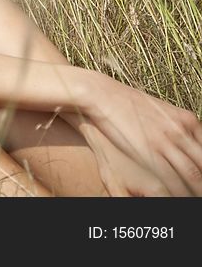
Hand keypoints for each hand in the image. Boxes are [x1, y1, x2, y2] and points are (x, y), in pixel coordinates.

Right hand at [83, 72, 201, 195]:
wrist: (102, 96)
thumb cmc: (127, 104)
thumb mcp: (160, 110)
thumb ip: (176, 125)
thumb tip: (185, 139)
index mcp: (187, 119)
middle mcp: (181, 131)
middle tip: (200, 190)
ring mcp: (167, 142)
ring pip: (194, 175)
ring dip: (197, 190)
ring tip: (194, 197)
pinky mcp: (150, 153)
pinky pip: (172, 179)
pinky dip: (179, 192)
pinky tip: (178, 197)